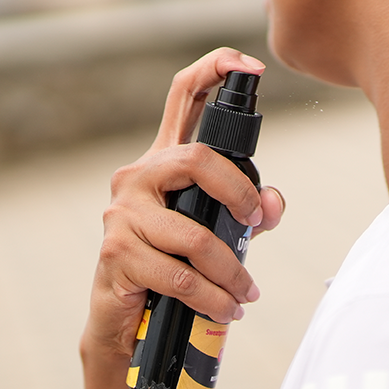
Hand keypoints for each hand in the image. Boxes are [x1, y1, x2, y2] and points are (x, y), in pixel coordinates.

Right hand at [83, 48, 285, 360]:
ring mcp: (122, 213)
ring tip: (246, 293)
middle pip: (196, 158)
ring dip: (230, 271)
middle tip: (256, 223)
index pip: (183, 97)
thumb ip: (251, 210)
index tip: (250, 67)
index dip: (214, 70)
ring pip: (194, 234)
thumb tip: (272, 204)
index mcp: (164, 160)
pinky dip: (212, 297)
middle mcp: (138, 176)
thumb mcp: (220, 230)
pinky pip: (179, 275)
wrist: (125, 321)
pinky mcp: (117, 253)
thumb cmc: (176, 264)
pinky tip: (227, 309)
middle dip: (238, 193)